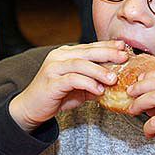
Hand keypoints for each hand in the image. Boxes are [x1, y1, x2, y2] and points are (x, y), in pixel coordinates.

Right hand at [9, 41, 127, 131]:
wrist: (31, 108)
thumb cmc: (55, 96)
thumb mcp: (79, 88)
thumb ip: (94, 82)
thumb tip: (115, 82)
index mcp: (66, 54)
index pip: (90, 47)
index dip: (107, 46)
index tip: (123, 47)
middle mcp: (59, 57)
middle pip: (87, 52)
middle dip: (107, 53)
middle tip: (123, 56)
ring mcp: (53, 68)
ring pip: (80, 64)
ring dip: (98, 70)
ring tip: (113, 78)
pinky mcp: (51, 82)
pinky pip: (72, 80)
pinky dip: (87, 83)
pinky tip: (98, 90)